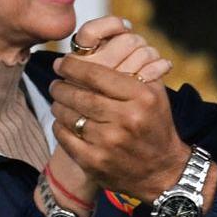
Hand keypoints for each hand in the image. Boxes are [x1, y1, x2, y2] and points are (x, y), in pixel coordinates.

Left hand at [38, 16, 172, 216]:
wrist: (161, 171)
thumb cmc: (155, 124)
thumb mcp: (154, 93)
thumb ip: (134, 68)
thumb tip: (104, 45)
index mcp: (141, 97)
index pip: (97, 75)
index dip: (73, 66)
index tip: (62, 62)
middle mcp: (126, 119)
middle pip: (80, 95)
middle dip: (61, 86)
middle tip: (55, 81)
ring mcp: (109, 143)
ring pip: (70, 116)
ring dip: (58, 105)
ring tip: (58, 99)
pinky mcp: (95, 162)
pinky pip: (66, 137)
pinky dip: (60, 126)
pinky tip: (63, 120)